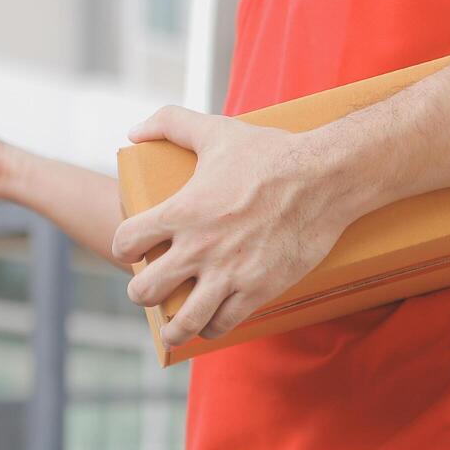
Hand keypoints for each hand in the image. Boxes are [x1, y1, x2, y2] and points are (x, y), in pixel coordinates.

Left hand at [110, 106, 359, 346]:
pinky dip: (212, 327)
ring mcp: (228, 273)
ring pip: (183, 321)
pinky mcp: (258, 289)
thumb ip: (170, 122)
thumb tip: (134, 131)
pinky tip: (211, 321)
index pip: (126, 242)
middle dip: (142, 293)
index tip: (134, 250)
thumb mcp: (216, 130)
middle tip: (151, 289)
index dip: (125, 247)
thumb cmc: (271, 154)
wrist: (324, 178)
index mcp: (182, 211)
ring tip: (173, 325)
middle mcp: (199, 247)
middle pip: (145, 290)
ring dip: (173, 326)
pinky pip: (223, 324)